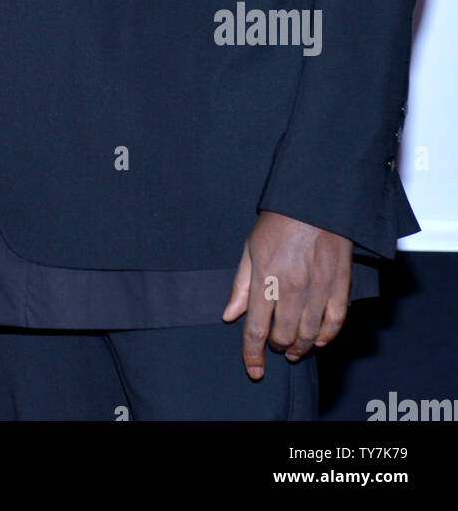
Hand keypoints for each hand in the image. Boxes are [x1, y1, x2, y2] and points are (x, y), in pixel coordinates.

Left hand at [222, 209, 352, 378]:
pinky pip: (336, 320)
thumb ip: (241, 285)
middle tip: (275, 346)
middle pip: (285, 335)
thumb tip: (230, 315)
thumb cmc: (278, 222)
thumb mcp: (250, 248)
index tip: (254, 370)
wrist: (315, 200)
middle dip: (277, 347)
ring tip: (294, 350)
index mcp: (266, 278)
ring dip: (301, 347)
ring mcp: (319, 287)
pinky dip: (328, 336)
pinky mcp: (340, 284)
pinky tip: (321, 340)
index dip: (253, 354)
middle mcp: (293, 288)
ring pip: (310, 334)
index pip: (256, 329)